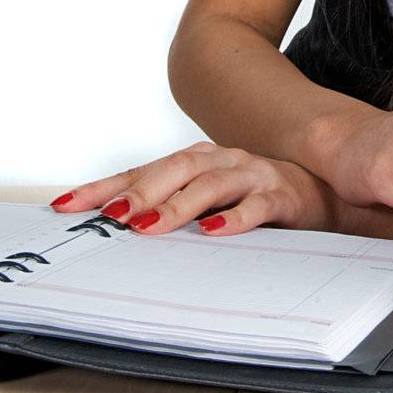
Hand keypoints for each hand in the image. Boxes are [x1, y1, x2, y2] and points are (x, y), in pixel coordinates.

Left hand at [49, 141, 337, 235]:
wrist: (326, 190)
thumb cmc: (257, 198)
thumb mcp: (210, 202)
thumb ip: (171, 209)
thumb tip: (113, 230)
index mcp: (197, 161)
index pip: (141, 172)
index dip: (103, 188)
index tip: (66, 206)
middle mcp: (221, 160)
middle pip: (174, 170)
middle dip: (138, 192)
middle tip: (109, 217)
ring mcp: (252, 174)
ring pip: (210, 184)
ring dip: (178, 205)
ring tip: (150, 225)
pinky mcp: (282, 195)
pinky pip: (256, 206)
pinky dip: (235, 218)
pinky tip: (215, 232)